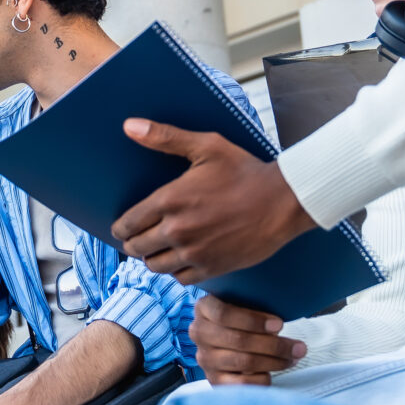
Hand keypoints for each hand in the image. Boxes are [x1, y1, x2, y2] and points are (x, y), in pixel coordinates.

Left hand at [111, 121, 318, 283]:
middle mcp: (177, 231)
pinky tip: (181, 260)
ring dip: (152, 259)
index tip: (122, 226)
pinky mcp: (212, 268)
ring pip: (155, 266)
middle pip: (137, 247)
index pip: (128, 223)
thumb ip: (164, 137)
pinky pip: (181, 279)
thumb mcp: (206, 146)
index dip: (121, 226)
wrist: (283, 201)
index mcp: (170, 201)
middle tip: (137, 238)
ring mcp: (194, 253)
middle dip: (133, 242)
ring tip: (157, 250)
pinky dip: (177, 271)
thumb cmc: (245, 170)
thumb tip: (129, 126)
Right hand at [192, 295, 302, 386]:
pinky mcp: (213, 380)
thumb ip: (256, 306)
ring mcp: (204, 358)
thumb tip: (280, 325)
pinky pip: (241, 384)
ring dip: (274, 362)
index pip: (224, 314)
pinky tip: (273, 373)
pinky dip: (262, 379)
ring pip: (243, 361)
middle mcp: (198, 332)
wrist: (230, 343)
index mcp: (204, 308)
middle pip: (238, 340)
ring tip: (293, 359)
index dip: (254, 321)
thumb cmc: (244, 318)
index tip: (280, 325)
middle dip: (274, 345)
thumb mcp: (245, 304)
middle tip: (299, 347)